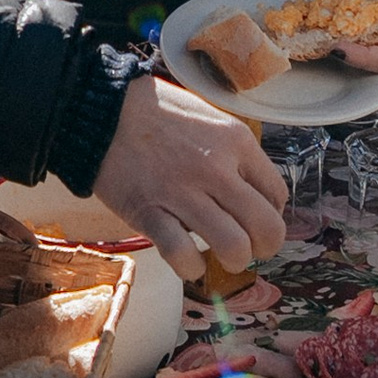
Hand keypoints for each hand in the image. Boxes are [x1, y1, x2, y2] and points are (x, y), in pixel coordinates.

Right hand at [92, 75, 286, 283]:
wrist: (101, 109)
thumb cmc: (157, 113)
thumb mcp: (210, 119)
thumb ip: (234, 153)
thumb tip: (251, 192)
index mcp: (236, 141)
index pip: (277, 194)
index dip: (271, 216)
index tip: (256, 222)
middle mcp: (216, 169)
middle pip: (266, 228)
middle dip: (263, 249)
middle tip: (248, 249)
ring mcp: (182, 192)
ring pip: (234, 247)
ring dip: (233, 261)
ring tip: (220, 257)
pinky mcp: (148, 213)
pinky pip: (183, 255)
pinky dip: (191, 268)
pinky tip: (188, 261)